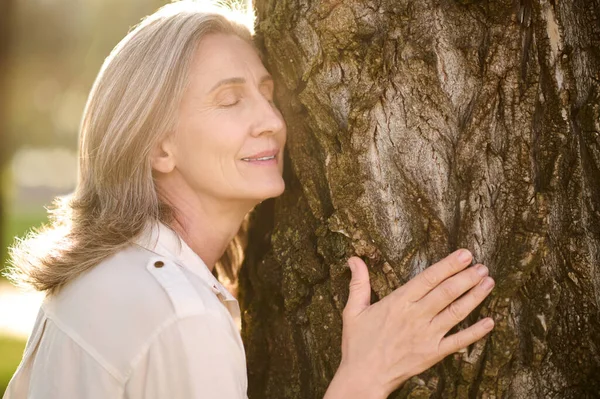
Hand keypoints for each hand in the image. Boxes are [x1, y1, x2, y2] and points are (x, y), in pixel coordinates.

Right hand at [324, 249, 494, 398]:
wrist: (363, 378)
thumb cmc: (357, 344)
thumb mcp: (353, 310)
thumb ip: (358, 283)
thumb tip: (354, 259)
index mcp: (398, 303)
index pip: (428, 278)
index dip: (449, 265)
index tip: (464, 254)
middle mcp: (416, 316)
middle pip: (447, 292)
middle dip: (467, 277)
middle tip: (482, 266)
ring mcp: (427, 336)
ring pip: (456, 312)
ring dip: (474, 296)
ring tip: (488, 282)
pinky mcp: (433, 354)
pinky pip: (458, 341)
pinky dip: (475, 332)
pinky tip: (490, 322)